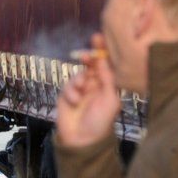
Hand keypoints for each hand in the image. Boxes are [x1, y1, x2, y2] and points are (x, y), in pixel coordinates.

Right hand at [56, 33, 120, 147]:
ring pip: (78, 74)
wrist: (82, 139)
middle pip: (91, 66)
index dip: (103, 51)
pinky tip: (75, 102)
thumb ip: (107, 79)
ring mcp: (80, 90)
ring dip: (79, 80)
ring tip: (82, 90)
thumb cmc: (100, 122)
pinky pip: (68, 85)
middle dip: (88, 59)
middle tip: (86, 55)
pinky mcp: (67, 94)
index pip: (106, 65)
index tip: (99, 37)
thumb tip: (103, 59)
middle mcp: (95, 85)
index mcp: (109, 86)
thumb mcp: (110, 99)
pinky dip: (71, 92)